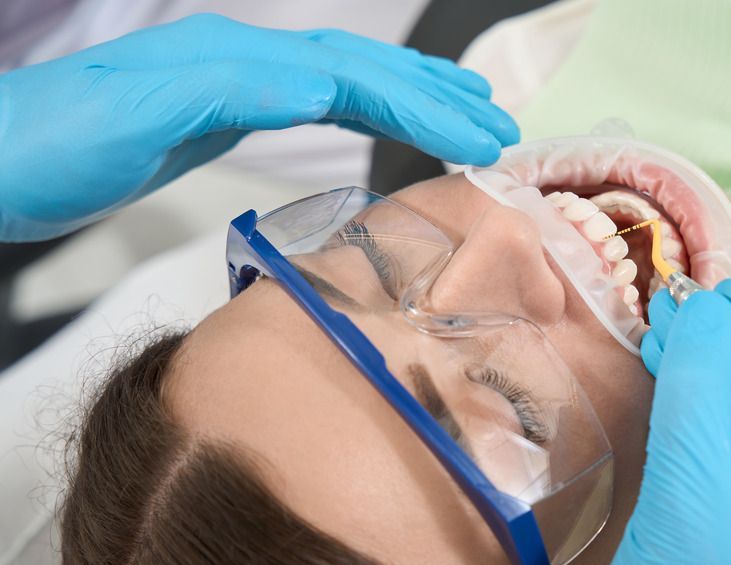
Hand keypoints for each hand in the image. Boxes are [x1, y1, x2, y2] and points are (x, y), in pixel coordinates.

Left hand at [0, 13, 518, 241]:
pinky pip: (310, 99)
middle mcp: (235, 61)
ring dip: (408, 93)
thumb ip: (230, 91)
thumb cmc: (44, 150)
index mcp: (230, 62)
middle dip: (434, 94)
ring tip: (464, 113)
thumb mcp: (138, 117)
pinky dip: (360, 107)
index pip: (349, 76)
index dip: (422, 104)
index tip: (482, 138)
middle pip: (357, 66)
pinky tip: (374, 120)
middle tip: (498, 127)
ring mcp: (225, 81)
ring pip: (339, 77)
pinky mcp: (213, 108)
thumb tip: (320, 86)